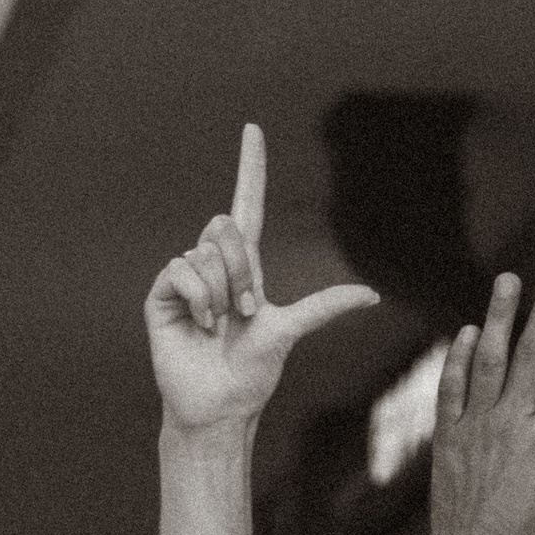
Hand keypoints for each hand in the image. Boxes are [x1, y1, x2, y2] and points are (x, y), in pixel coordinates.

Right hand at [146, 125, 377, 431]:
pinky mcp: (162, 294)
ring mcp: (186, 278)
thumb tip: (372, 296)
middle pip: (227, 228)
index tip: (253, 129)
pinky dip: (198, 297)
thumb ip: (326, 307)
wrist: (220, 404)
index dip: (250, 168)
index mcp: (245, 267)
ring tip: (219, 325)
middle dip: (243, 271)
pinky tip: (200, 323)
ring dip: (221, 294)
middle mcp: (213, 266)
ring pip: (206, 253)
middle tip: (245, 312)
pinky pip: (182, 269)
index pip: (246, 205)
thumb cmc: (253, 372)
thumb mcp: (291, 330)